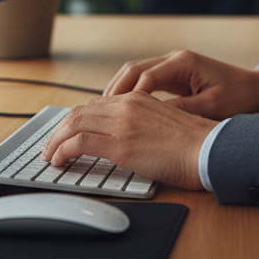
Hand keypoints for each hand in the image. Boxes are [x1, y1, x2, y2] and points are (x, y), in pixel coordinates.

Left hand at [41, 91, 214, 190]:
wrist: (208, 148)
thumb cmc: (194, 144)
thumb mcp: (163, 123)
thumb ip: (141, 123)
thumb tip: (124, 139)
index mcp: (137, 98)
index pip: (95, 105)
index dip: (76, 119)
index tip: (66, 132)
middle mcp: (126, 104)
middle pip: (80, 111)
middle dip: (60, 129)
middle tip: (51, 145)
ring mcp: (122, 123)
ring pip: (74, 124)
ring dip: (56, 140)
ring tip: (49, 154)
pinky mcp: (120, 144)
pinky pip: (78, 143)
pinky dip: (62, 150)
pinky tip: (59, 160)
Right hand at [103, 49, 258, 119]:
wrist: (257, 89)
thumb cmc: (239, 96)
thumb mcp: (211, 107)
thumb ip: (182, 110)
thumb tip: (152, 118)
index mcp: (183, 62)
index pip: (145, 76)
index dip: (128, 96)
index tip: (115, 115)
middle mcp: (175, 59)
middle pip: (134, 69)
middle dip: (116, 90)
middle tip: (99, 112)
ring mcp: (173, 65)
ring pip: (136, 73)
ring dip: (120, 90)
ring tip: (105, 112)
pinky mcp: (175, 75)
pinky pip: (146, 80)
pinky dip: (132, 93)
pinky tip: (123, 110)